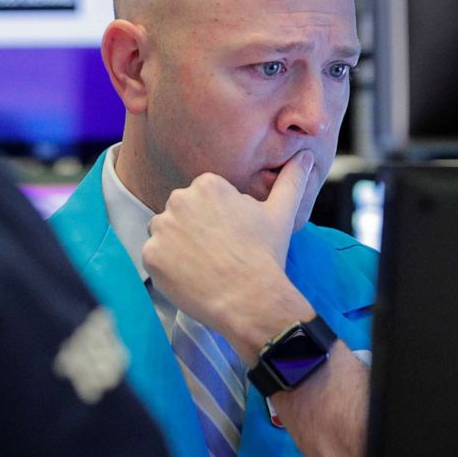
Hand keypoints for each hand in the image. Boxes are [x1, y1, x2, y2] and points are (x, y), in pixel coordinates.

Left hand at [142, 151, 316, 360]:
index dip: (216, 220)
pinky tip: (191, 277)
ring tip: (205, 265)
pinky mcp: (151, 255)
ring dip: (178, 248)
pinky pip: (154, 258)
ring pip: (165, 234)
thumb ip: (291, 180)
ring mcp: (162, 227)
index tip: (230, 237)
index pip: (201, 199)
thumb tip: (307, 158)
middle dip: (194, 231)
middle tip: (218, 253)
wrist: (250, 298)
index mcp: (207, 184)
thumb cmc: (265, 255)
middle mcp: (179, 199)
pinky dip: (167, 268)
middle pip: (181, 214)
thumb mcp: (281, 212)